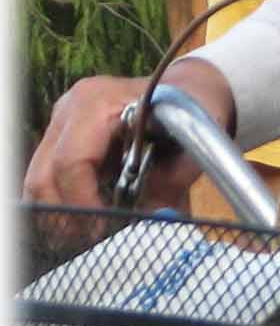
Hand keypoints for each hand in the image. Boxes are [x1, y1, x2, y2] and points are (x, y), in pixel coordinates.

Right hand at [24, 59, 236, 213]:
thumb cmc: (192, 106)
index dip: (83, 202)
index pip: (72, 162)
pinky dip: (61, 203)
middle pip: (44, 177)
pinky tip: (88, 216)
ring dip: (60, 213)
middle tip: (96, 237)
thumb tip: (155, 218)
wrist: (188, 88)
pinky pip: (46, 180)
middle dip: (67, 214)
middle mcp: (71, 109)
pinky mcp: (59, 139)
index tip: (105, 226)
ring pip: (38, 183)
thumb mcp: (196, 134)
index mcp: (100, 100)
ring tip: (92, 231)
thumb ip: (177, 175)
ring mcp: (60, 123)